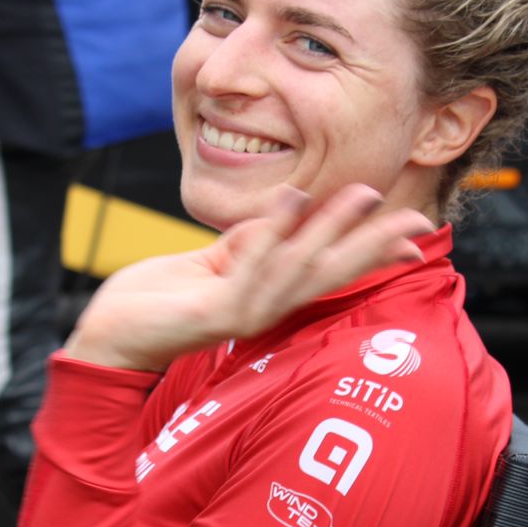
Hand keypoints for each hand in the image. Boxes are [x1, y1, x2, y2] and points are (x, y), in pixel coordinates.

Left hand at [64, 184, 431, 371]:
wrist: (112, 331)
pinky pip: (250, 267)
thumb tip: (292, 209)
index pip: (332, 271)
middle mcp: (266, 310)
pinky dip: (272, 232)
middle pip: (331, 274)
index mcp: (270, 297)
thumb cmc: (160, 297)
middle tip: (416, 221)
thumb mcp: (216, 260)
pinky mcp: (214, 313)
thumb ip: (253, 240)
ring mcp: (243, 314)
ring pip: (299, 268)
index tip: (415, 232)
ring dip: (333, 230)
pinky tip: (292, 198)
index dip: (373, 251)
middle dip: (374, 246)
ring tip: (363, 194)